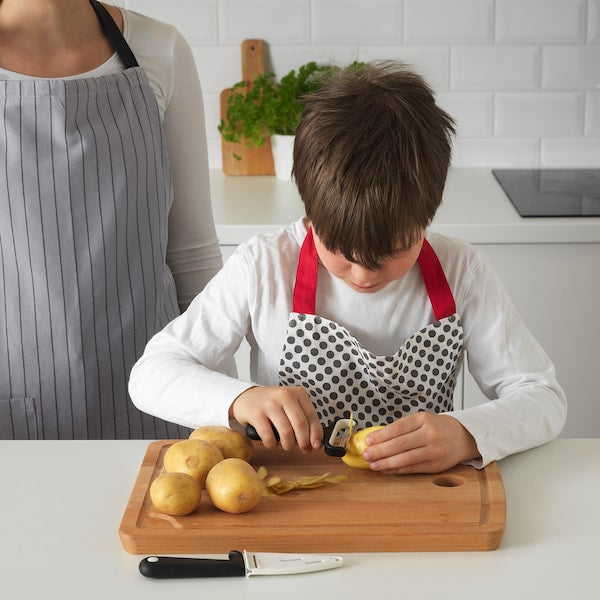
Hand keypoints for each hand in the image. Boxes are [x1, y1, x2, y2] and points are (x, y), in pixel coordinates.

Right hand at [230, 386, 322, 452]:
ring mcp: (269, 404)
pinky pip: (268, 436)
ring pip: (286, 432)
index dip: (316, 434)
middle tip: (303, 449)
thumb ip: (304, 421)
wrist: (246, 397)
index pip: (312, 416)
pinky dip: (272, 445)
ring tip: (286, 446)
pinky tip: (272, 443)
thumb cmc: (272, 405)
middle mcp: (284, 395)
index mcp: (297, 393)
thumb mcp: (290, 406)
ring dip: (288, 445)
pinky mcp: (256, 413)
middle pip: (300, 424)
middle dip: (304, 442)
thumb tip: (316, 443)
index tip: (316, 445)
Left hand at [361, 412, 479, 473]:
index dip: (381, 435)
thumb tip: (377, 438)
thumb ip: (402, 428)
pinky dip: (397, 470)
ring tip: (373, 464)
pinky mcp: (436, 465)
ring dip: (386, 463)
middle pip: (400, 444)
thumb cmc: (437, 427)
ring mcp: (434, 451)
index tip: (368, 440)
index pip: (398, 428)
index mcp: (424, 419)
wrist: (464, 436)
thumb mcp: (422, 420)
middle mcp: (430, 434)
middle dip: (380, 450)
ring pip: (406, 458)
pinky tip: (386, 469)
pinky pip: (413, 468)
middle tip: (366, 454)